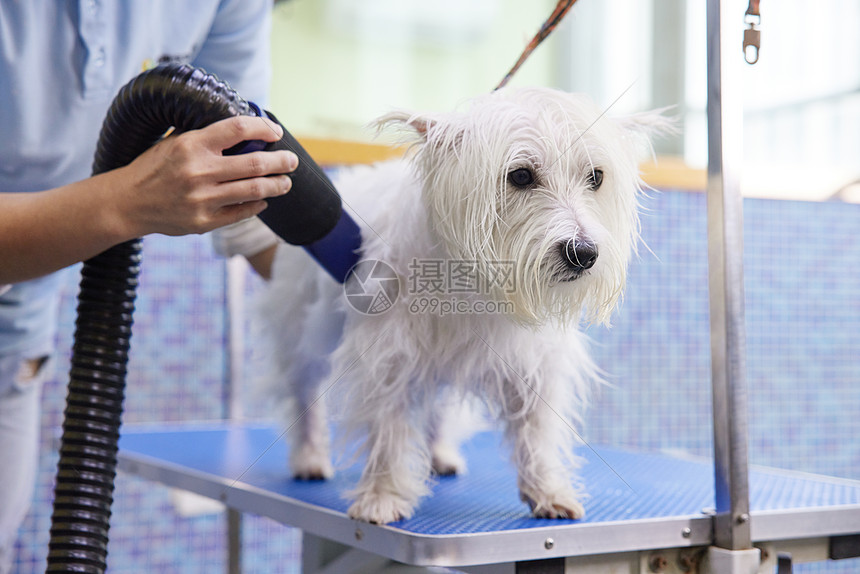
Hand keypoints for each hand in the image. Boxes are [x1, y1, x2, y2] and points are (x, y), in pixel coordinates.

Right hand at [114, 115, 297, 236]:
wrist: (127, 203)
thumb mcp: (174, 142)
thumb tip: (244, 129)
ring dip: (276, 186)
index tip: (275, 133)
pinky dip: (256, 205)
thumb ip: (205, 136)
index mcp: (191, 145)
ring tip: (286, 182)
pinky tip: (263, 200)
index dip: (263, 129)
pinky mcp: (203, 222)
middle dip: (281, 162)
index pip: (238, 129)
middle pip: (254, 164)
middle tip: (292, 161)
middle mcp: (199, 172)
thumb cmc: (153, 168)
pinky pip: (240, 213)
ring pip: (253, 190)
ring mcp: (202, 199)